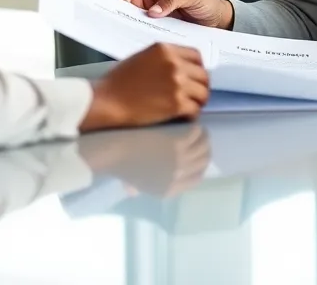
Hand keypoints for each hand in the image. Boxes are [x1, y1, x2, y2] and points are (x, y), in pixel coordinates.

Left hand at [78, 123, 211, 197]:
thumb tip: (134, 192)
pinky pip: (196, 134)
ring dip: (203, 137)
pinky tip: (192, 124)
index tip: (198, 156)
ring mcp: (179, 161)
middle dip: (205, 150)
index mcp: (168, 191)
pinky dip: (197, 128)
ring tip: (198, 130)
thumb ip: (136, 190)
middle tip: (201, 140)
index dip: (200, 166)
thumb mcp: (130, 186)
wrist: (112, 152)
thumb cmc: (119, 165)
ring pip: (203, 147)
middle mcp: (178, 177)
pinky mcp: (178, 144)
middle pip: (202, 162)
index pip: (196, 179)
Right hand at [79, 43, 210, 130]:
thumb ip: (165, 58)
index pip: (196, 56)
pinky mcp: (176, 103)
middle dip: (200, 86)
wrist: (106, 101)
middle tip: (194, 95)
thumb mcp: (143, 58)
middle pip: (203, 75)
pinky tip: (184, 116)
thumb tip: (183, 67)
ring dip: (198, 101)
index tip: (194, 77)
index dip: (198, 68)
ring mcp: (177, 83)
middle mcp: (174, 64)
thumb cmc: (118, 82)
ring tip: (190, 106)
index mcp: (165, 50)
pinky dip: (191, 115)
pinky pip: (195, 109)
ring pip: (203, 93)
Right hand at [120, 0, 233, 27]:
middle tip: (129, 22)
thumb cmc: (206, 2)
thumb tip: (152, 11)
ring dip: (136, 21)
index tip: (126, 7)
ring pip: (137, 15)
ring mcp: (155, 9)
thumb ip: (172, 1)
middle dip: (129, 11)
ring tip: (138, 29)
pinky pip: (146, 25)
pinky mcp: (158, 22)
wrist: (216, 19)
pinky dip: (144, 29)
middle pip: (131, 1)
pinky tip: (147, 34)